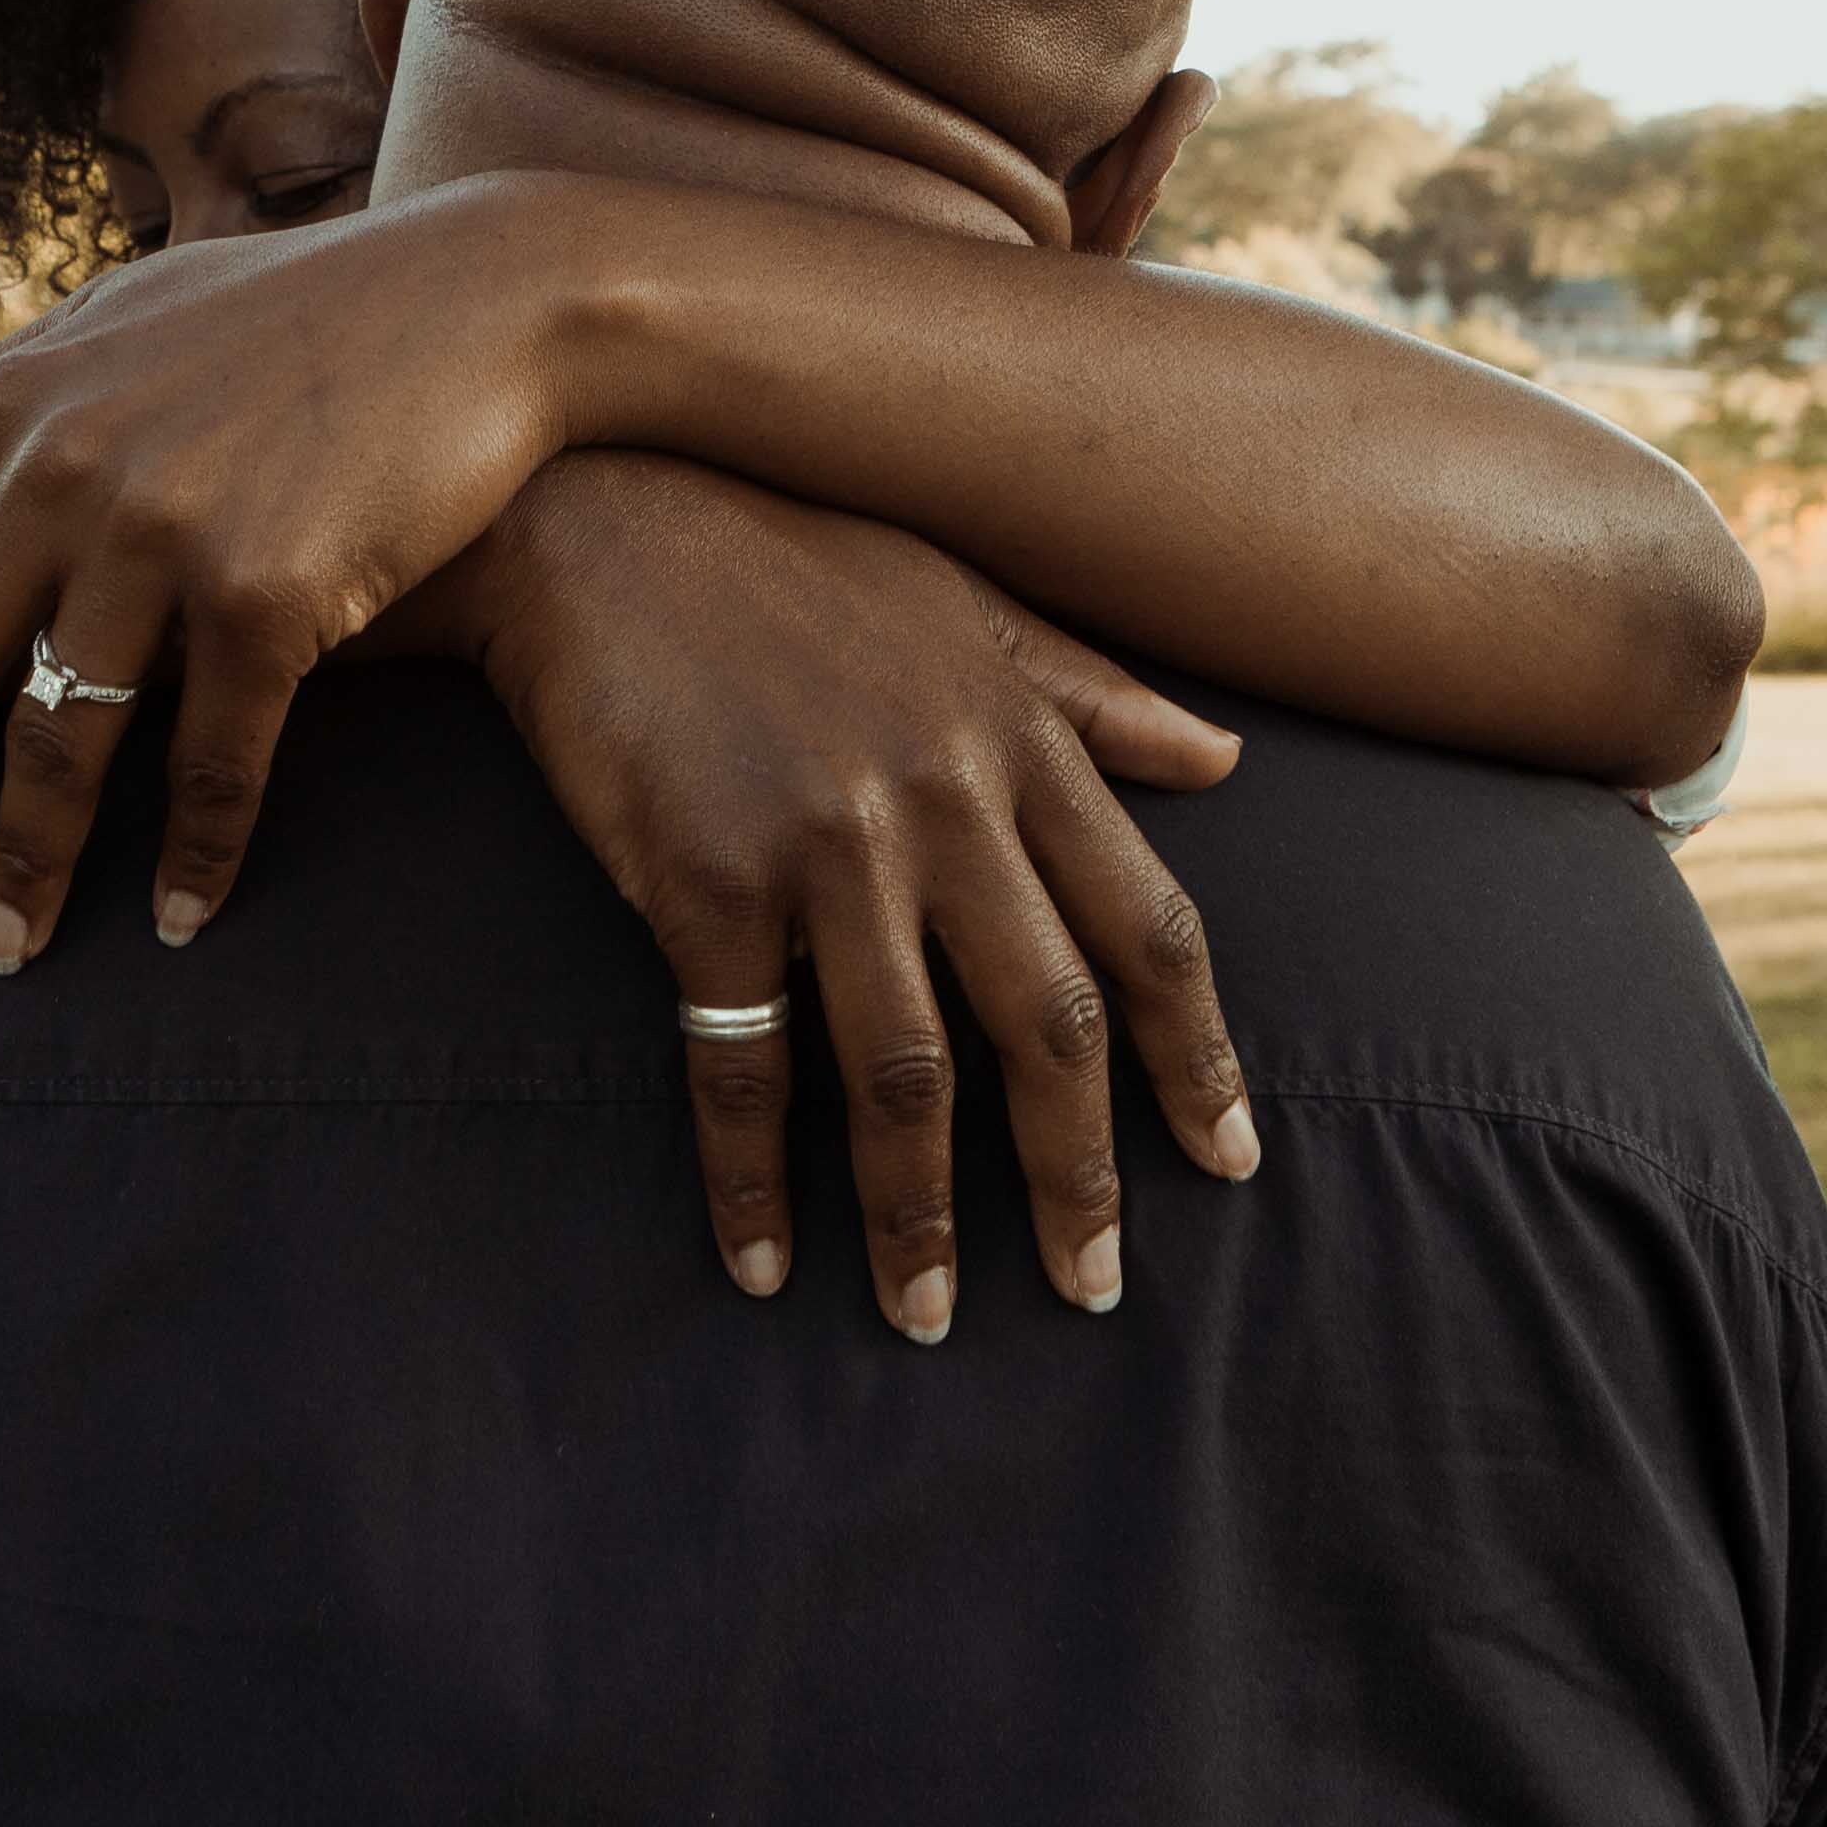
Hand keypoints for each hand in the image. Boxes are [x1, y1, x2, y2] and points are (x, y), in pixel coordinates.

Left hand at [0, 176, 602, 967]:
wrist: (482, 300)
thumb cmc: (296, 312)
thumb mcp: (113, 322)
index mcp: (13, 408)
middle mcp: (64, 469)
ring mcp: (163, 531)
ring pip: (60, 743)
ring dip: (31, 869)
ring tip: (18, 950)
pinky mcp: (269, 591)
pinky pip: (211, 760)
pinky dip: (196, 855)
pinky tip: (185, 920)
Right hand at [463, 454, 1264, 1340]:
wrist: (596, 510)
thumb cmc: (784, 553)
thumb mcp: (963, 599)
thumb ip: (1093, 694)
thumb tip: (1224, 759)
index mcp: (1019, 739)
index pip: (1150, 927)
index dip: (1199, 1056)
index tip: (1231, 1160)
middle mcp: (946, 798)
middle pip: (1049, 1026)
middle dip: (1080, 1175)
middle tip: (1096, 1289)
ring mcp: (827, 844)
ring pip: (906, 1072)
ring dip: (922, 1215)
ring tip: (929, 1315)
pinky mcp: (705, 881)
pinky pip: (743, 1066)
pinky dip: (753, 1180)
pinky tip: (765, 1261)